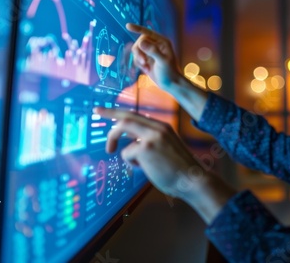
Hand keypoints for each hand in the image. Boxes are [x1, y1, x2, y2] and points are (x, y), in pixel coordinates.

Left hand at [93, 107, 236, 222]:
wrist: (193, 180)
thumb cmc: (179, 170)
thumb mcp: (166, 148)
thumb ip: (151, 141)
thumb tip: (131, 143)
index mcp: (163, 127)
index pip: (136, 114)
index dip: (119, 112)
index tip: (105, 109)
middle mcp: (158, 127)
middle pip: (126, 115)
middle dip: (109, 112)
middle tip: (96, 111)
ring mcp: (152, 136)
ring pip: (122, 128)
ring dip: (113, 139)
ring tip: (111, 151)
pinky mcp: (146, 148)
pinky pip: (126, 153)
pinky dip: (130, 162)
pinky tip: (144, 168)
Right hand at [126, 23, 208, 121]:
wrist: (170, 84)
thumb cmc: (169, 72)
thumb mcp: (162, 61)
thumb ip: (153, 51)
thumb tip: (141, 42)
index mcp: (162, 42)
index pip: (148, 32)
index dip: (137, 29)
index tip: (127, 26)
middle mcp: (156, 45)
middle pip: (139, 42)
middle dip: (138, 52)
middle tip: (143, 61)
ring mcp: (150, 52)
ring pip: (136, 50)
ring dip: (138, 59)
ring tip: (145, 67)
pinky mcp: (146, 59)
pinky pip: (136, 57)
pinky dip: (139, 64)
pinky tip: (146, 69)